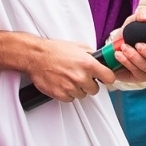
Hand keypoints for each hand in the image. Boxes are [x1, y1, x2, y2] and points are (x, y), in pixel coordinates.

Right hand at [0, 32, 114, 103]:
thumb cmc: (54, 50)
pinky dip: (67, 93)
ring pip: (82, 95)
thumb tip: (101, 60)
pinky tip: (62, 83)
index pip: (109, 78)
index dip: (107, 78)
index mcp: (88, 64)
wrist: (35, 56)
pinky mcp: (61, 94)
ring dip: (77, 89)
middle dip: (89, 84)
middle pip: (95, 90)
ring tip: (68, 78)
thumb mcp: (78, 46)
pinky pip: (70, 99)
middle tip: (80, 77)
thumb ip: (91, 54)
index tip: (104, 78)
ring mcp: (71, 87)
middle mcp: (81, 77)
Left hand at [109, 11, 145, 84]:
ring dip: (135, 58)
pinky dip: (127, 63)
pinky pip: (138, 73)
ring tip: (123, 48)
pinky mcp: (142, 77)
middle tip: (138, 45)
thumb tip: (145, 18)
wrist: (114, 48)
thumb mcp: (133, 21)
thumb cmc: (129, 34)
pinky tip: (119, 55)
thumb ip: (140, 14)